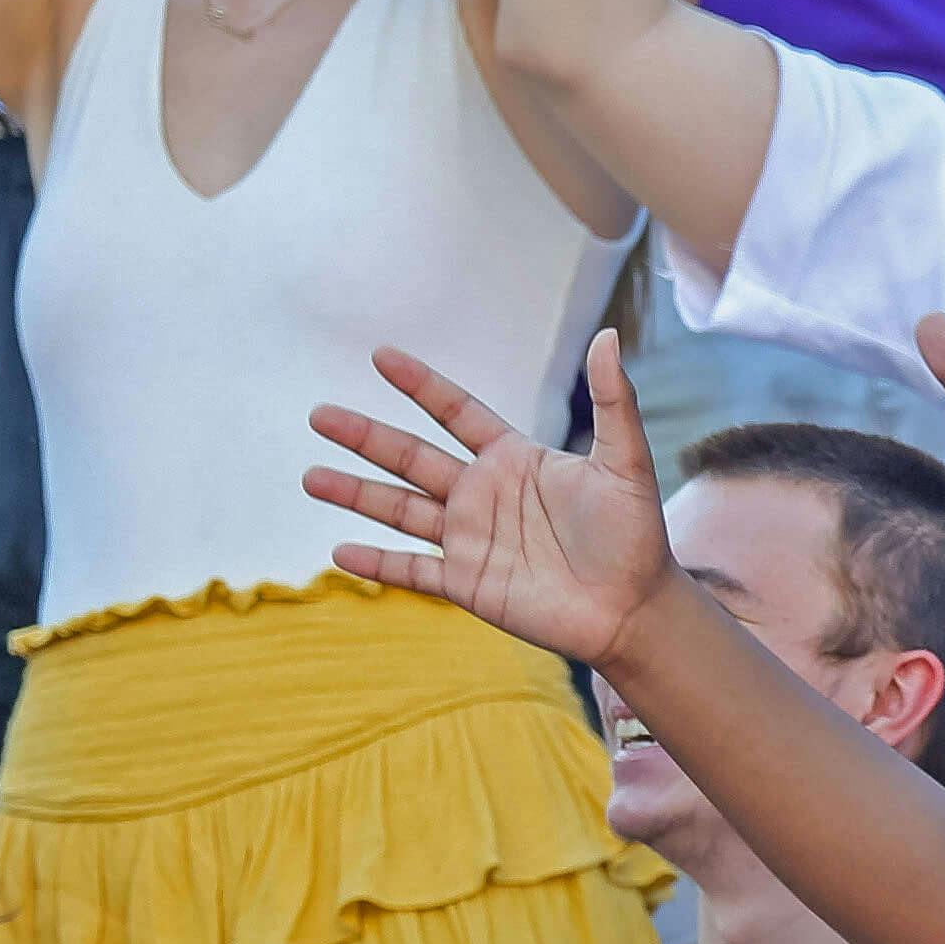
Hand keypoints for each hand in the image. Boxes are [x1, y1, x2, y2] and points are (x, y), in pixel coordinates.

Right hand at [305, 330, 681, 671]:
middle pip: (411, 457)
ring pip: (400, 510)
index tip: (381, 355)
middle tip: (318, 414)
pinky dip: (376, 564)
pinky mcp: (467, 584)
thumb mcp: (626, 462)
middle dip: (365, 436)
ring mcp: (470, 540)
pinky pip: (412, 571)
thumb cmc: (635, 533)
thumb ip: (614, 401)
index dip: (420, 385)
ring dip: (355, 494)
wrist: (634, 607)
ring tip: (309, 476)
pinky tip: (338, 552)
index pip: (456, 412)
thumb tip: (610, 335)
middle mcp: (483, 494)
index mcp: (513, 459)